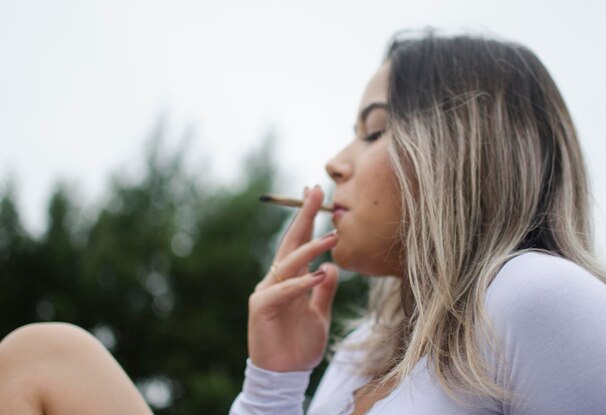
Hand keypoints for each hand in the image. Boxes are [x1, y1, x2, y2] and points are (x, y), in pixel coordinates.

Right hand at [247, 185, 339, 371]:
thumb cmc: (300, 345)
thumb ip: (324, 290)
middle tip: (316, 190)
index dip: (308, 219)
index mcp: (290, 279)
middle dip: (304, 216)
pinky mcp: (260, 308)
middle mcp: (277, 280)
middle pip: (290, 242)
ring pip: (288, 263)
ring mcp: (267, 292)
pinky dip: (301, 283)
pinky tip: (320, 274)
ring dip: (311, 248)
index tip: (317, 194)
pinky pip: (283, 291)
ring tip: (333, 236)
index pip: (299, 243)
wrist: (285, 375)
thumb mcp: (319, 313)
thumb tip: (333, 267)